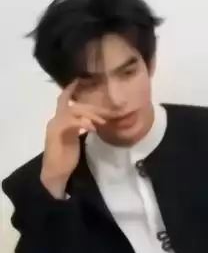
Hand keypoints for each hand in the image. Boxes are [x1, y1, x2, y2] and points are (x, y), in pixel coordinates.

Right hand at [40, 80, 109, 197]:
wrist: (55, 172)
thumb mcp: (75, 137)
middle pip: (75, 106)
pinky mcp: (58, 135)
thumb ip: (82, 126)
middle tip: (108, 114)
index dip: (70, 90)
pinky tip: (92, 128)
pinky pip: (71, 123)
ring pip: (73, 112)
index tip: (78, 80)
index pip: (64, 100)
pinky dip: (82, 123)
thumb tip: (96, 121)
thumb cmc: (66, 156)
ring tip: (101, 122)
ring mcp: (56, 126)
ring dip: (89, 115)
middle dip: (92, 109)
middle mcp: (56, 120)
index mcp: (59, 119)